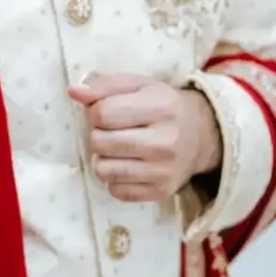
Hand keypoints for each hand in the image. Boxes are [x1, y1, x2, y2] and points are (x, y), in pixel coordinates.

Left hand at [69, 73, 222, 202]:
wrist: (202, 135)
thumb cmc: (163, 106)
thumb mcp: (138, 85)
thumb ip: (104, 85)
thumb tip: (73, 92)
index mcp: (160, 107)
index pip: (102, 113)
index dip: (94, 112)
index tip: (105, 113)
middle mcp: (165, 141)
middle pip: (99, 142)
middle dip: (98, 135)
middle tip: (113, 131)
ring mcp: (163, 170)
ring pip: (103, 170)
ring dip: (103, 158)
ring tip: (118, 149)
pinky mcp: (160, 192)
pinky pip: (115, 190)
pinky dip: (115, 179)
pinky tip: (129, 165)